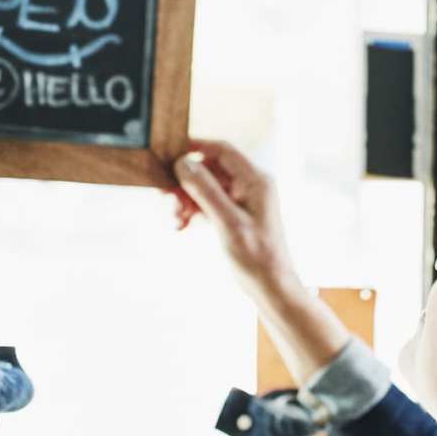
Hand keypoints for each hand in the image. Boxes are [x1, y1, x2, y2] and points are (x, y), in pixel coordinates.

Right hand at [167, 139, 298, 302]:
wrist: (270, 287)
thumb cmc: (257, 256)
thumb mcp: (228, 222)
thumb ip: (205, 191)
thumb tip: (183, 163)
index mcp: (255, 180)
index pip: (222, 150)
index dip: (195, 148)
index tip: (169, 154)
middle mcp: (249, 186)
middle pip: (209, 169)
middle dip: (185, 183)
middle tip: (166, 198)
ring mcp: (240, 201)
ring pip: (204, 188)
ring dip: (185, 200)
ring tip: (174, 219)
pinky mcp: (232, 216)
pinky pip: (206, 205)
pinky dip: (192, 213)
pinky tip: (180, 227)